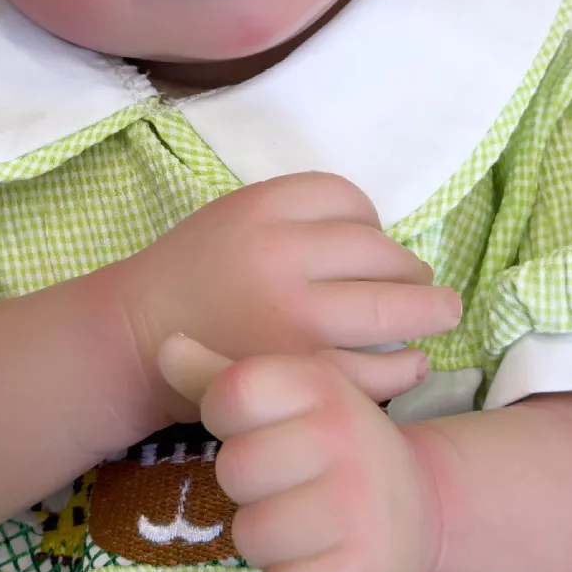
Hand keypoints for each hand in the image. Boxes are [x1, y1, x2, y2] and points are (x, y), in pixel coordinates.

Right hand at [99, 174, 460, 415]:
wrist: (134, 339)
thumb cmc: (192, 278)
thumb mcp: (235, 217)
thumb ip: (298, 219)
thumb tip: (382, 239)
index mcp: (263, 207)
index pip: (350, 199)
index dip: (372, 223)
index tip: (373, 245)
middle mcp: (282, 256)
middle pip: (383, 252)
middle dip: (415, 272)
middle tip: (428, 286)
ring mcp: (295, 318)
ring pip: (394, 307)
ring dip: (427, 312)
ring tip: (437, 315)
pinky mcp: (301, 372)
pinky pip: (379, 369)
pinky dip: (406, 366)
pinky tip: (411, 362)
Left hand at [160, 335, 441, 571]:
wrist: (422, 516)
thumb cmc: (332, 450)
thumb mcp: (289, 401)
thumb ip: (221, 377)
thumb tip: (165, 346)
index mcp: (320, 384)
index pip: (232, 394)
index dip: (229, 419)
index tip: (264, 429)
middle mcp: (343, 436)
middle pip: (234, 469)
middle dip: (250, 488)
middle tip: (291, 485)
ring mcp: (355, 507)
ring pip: (249, 536)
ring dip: (267, 541)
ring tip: (305, 526)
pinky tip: (320, 564)